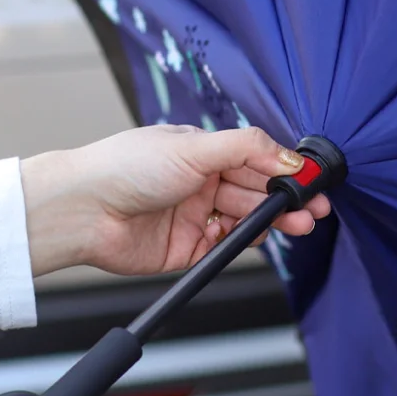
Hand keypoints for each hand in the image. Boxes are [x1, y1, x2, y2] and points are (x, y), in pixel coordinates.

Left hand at [19, 125, 332, 276]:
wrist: (83, 210)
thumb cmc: (123, 167)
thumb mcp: (194, 146)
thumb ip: (247, 149)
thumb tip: (288, 156)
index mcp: (201, 152)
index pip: (256, 159)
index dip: (285, 170)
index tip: (311, 179)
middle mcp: (200, 182)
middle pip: (256, 191)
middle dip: (287, 198)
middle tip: (313, 207)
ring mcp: (195, 215)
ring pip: (247, 219)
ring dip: (273, 221)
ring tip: (297, 224)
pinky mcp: (188, 248)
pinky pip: (226, 248)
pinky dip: (245, 243)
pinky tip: (259, 238)